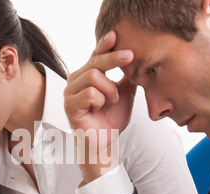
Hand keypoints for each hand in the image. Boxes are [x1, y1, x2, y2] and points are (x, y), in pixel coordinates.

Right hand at [64, 31, 136, 182]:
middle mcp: (75, 81)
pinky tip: (100, 107)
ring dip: (109, 89)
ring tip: (112, 100)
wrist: (105, 142)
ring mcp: (70, 93)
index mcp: (86, 75)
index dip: (104, 44)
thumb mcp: (125, 94)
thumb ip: (128, 77)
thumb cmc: (112, 118)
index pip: (95, 55)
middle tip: (131, 55)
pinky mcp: (70, 107)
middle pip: (95, 61)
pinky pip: (90, 94)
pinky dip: (101, 100)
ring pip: (93, 77)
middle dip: (114, 58)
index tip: (116, 34)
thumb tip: (140, 60)